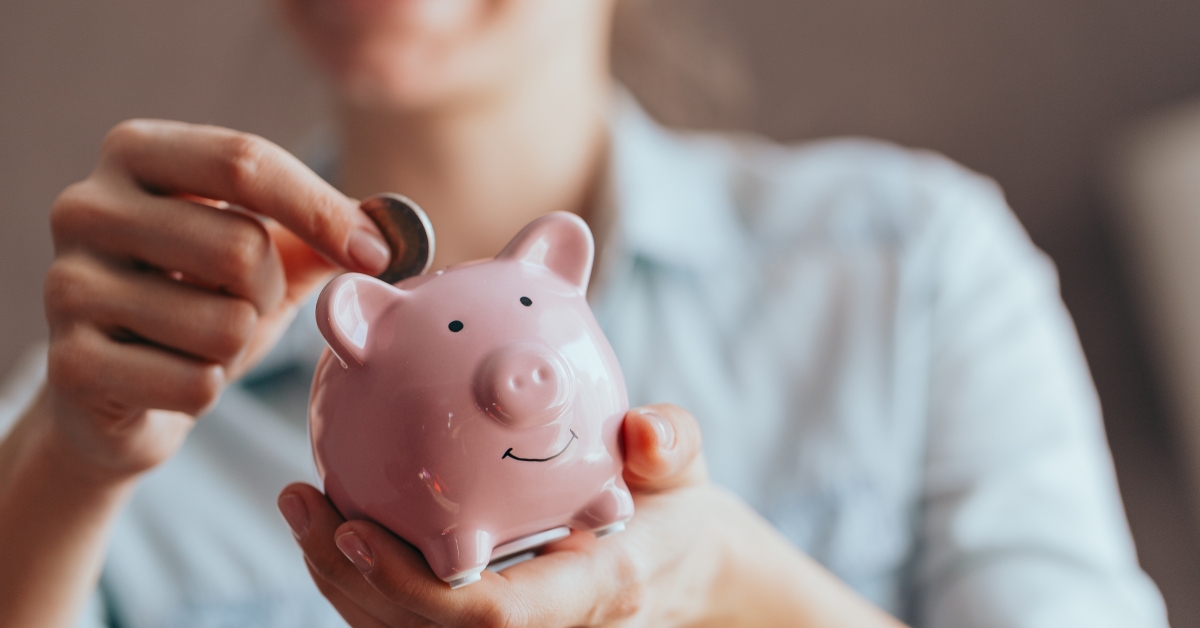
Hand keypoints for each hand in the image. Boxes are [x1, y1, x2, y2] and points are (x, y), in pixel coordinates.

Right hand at [42, 120, 390, 477]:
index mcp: (137, 154)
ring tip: (199, 343)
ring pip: (224, 324)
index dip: (322, 209)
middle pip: (242, 247)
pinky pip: (194, 385)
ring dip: (237, 347)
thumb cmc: (201, 303)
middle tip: (242, 306)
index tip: (376, 255)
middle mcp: (86, 207)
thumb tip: (395, 232)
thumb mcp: (266, 254)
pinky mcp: (67, 364)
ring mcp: (64, 285)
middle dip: (269, 294)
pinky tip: (171, 379)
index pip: (245, 161)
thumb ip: (325, 231)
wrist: (118, 394)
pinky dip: (206, 391)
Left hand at [280, 405, 907, 626]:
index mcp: (589, 593)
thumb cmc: (674, 509)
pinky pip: (412, 614)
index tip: (357, 529)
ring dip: (342, 577)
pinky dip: (365, 575)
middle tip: (303, 501)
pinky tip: (335, 517)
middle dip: (351, 580)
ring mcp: (516, 627)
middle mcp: (544, 626)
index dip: (414, 588)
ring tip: (301, 504)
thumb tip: (644, 427)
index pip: (493, 616)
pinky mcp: (486, 619)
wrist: (678, 566)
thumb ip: (671, 445)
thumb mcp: (685, 469)